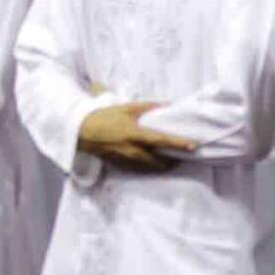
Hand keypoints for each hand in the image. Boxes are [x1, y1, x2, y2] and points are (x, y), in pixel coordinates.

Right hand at [76, 101, 195, 171]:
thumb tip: (165, 104)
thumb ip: (147, 106)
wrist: (82, 131)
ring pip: (149, 168)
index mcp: (134, 133)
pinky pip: (138, 169)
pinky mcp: (120, 164)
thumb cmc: (104, 116)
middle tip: (181, 159)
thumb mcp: (126, 107)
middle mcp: (132, 149)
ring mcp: (126, 159)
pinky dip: (148, 168)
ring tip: (170, 163)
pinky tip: (152, 164)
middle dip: (171, 162)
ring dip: (161, 166)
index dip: (178, 144)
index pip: (161, 140)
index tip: (192, 146)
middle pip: (158, 161)